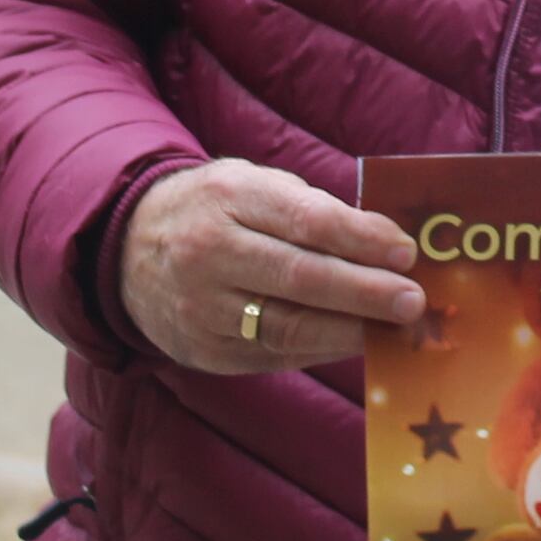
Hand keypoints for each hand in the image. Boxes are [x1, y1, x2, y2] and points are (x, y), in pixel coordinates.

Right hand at [118, 160, 428, 374]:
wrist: (127, 249)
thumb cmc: (215, 210)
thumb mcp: (252, 186)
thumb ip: (312, 210)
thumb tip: (387, 245)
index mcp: (228, 197)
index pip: (306, 221)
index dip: (360, 239)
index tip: (406, 251)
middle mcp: (208, 253)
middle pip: (299, 278)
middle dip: (364, 292)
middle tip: (412, 301)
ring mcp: (201, 307)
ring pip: (287, 327)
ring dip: (348, 331)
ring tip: (393, 329)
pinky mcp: (203, 351)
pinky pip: (272, 354)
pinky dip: (319, 350)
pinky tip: (352, 342)